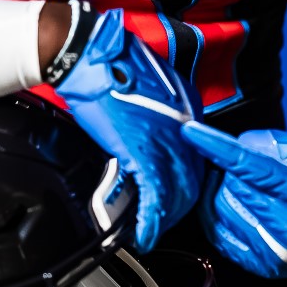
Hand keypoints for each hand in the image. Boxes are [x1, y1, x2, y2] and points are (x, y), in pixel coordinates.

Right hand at [55, 9, 204, 250]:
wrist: (89, 54)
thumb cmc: (108, 61)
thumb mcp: (144, 83)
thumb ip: (153, 111)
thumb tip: (144, 129)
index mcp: (189, 107)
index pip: (197, 155)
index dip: (185, 180)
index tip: (173, 194)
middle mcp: (187, 125)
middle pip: (194, 179)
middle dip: (179, 207)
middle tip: (161, 221)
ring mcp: (168, 139)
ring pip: (179, 193)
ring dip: (165, 218)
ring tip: (150, 231)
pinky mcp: (144, 152)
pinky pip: (156, 196)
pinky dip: (151, 220)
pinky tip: (143, 232)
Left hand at [183, 122, 286, 279]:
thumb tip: (246, 145)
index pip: (250, 167)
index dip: (217, 147)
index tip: (191, 131)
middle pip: (232, 185)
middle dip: (231, 166)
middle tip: (251, 160)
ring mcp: (275, 252)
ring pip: (221, 209)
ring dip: (223, 188)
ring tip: (244, 181)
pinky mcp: (266, 266)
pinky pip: (222, 235)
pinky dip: (218, 214)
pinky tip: (232, 201)